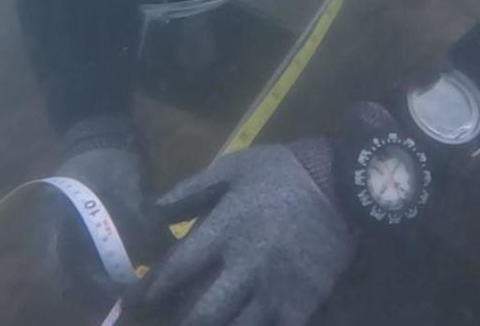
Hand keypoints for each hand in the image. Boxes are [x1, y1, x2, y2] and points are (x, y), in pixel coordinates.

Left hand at [128, 144, 354, 325]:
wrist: (344, 184)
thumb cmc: (283, 173)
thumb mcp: (233, 169)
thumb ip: (190, 191)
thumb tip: (151, 212)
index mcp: (224, 231)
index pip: (175, 271)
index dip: (149, 291)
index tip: (135, 301)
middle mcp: (244, 267)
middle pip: (201, 313)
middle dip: (179, 323)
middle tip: (166, 323)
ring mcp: (274, 291)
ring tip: (204, 324)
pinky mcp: (302, 305)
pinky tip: (249, 325)